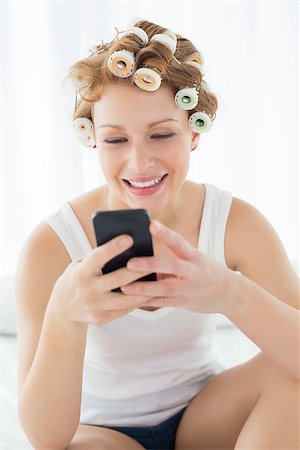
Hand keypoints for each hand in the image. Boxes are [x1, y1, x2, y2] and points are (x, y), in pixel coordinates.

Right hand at [47, 235, 152, 324]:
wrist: (62, 309)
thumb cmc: (77, 278)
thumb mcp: (80, 265)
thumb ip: (99, 259)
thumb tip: (127, 249)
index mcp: (80, 273)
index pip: (98, 258)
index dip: (113, 248)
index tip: (129, 238)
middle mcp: (87, 291)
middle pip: (117, 279)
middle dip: (137, 270)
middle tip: (154, 260)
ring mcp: (95, 307)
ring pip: (126, 299)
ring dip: (144, 290)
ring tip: (159, 280)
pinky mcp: (102, 318)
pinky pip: (124, 309)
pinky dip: (138, 301)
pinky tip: (150, 292)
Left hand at [121, 221, 237, 314]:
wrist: (230, 294)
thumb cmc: (205, 272)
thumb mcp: (194, 260)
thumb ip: (172, 259)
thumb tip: (145, 258)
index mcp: (194, 256)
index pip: (179, 242)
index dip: (165, 233)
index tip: (152, 225)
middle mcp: (193, 272)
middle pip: (171, 266)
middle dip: (150, 265)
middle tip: (130, 263)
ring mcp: (189, 289)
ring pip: (165, 289)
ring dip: (143, 288)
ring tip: (124, 287)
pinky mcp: (185, 303)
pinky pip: (163, 303)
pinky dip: (147, 301)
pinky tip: (132, 300)